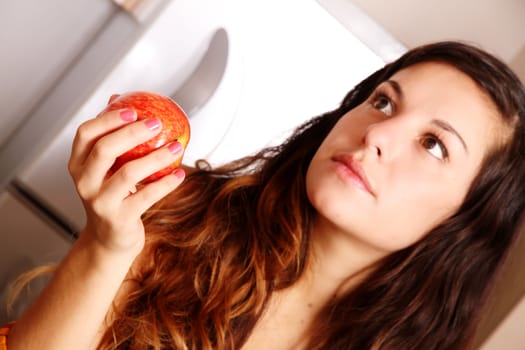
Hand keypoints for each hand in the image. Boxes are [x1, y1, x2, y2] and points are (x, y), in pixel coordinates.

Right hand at [68, 101, 185, 255]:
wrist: (108, 240)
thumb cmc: (111, 197)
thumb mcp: (105, 168)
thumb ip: (110, 136)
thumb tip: (119, 98)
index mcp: (78, 165)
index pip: (85, 134)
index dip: (108, 119)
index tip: (133, 110)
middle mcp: (85, 182)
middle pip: (105, 149)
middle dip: (133, 133)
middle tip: (157, 124)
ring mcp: (100, 202)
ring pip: (130, 173)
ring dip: (158, 157)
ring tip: (177, 146)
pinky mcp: (119, 219)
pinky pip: (147, 196)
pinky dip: (167, 183)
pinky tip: (180, 173)